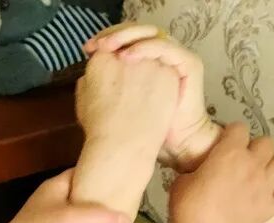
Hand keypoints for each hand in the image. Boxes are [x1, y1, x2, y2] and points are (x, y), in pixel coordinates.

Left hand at [0, 169, 130, 222]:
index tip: (124, 180)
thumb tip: (126, 219)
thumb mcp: (73, 219)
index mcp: (54, 188)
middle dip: (105, 205)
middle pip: (85, 200)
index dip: (100, 174)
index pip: (81, 173)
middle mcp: (54, 205)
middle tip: (132, 208)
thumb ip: (101, 216)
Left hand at [84, 23, 218, 170]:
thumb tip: (84, 73)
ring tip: (109, 49)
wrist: (175, 142)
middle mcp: (162, 53)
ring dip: (127, 38)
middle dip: (114, 35)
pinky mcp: (188, 63)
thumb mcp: (119, 103)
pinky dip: (144, 47)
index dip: (106, 38)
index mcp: (147, 58)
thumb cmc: (146, 128)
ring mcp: (176, 56)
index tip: (88, 48)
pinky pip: (164, 46)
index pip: (125, 35)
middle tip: (97, 46)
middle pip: (136, 29)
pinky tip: (127, 57)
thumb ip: (105, 86)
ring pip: (150, 34)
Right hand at [170, 123, 273, 222]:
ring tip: (263, 170)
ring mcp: (266, 186)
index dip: (232, 134)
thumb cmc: (187, 206)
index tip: (226, 142)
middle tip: (244, 158)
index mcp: (230, 152)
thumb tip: (202, 169)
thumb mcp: (184, 178)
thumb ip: (198, 168)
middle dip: (255, 147)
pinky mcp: (272, 207)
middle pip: (266, 142)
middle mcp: (253, 164)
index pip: (240, 128)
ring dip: (272, 163)